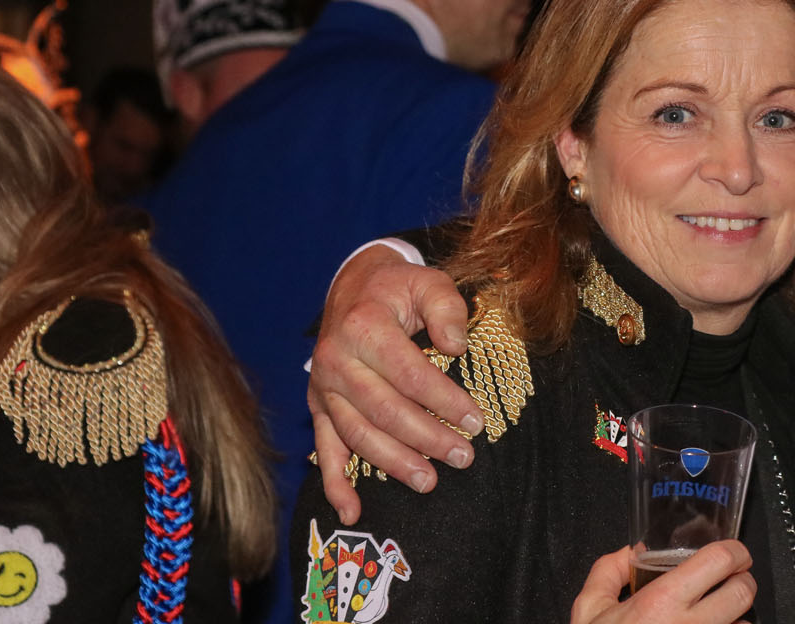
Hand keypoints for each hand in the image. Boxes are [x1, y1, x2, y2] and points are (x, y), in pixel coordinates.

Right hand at [308, 243, 484, 523]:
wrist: (353, 288)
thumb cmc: (398, 289)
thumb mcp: (428, 282)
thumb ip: (446, 308)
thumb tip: (456, 346)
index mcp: (364, 326)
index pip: (409, 374)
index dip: (444, 401)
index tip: (476, 421)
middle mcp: (336, 359)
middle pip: (385, 410)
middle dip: (427, 438)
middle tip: (463, 457)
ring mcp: (323, 386)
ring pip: (358, 434)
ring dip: (393, 462)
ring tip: (429, 481)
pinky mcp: (318, 406)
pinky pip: (325, 449)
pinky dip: (335, 484)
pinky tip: (352, 512)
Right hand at [571, 542, 755, 623]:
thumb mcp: (590, 610)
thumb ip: (608, 572)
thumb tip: (632, 552)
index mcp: (660, 602)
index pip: (718, 561)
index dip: (734, 551)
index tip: (734, 552)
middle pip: (743, 592)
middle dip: (742, 580)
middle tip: (731, 579)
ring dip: (737, 613)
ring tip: (720, 610)